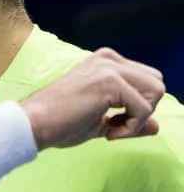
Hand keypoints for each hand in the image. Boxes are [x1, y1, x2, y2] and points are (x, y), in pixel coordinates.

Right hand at [22, 47, 163, 149]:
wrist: (34, 124)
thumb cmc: (59, 122)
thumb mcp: (100, 120)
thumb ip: (129, 119)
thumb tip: (156, 126)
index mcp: (104, 62)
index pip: (145, 81)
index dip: (136, 107)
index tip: (111, 123)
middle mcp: (108, 59)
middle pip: (156, 83)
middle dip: (143, 110)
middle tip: (115, 125)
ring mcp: (109, 68)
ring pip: (156, 93)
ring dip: (138, 118)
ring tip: (112, 129)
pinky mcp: (110, 82)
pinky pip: (144, 109)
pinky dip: (131, 128)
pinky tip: (108, 132)